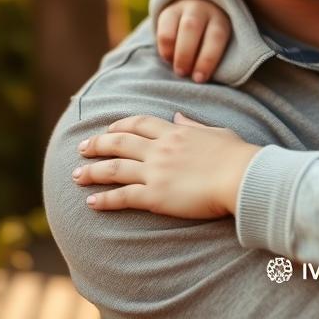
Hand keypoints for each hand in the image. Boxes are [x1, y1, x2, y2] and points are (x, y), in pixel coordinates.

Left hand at [73, 113, 260, 217]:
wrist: (242, 177)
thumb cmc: (237, 155)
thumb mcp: (215, 132)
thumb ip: (193, 124)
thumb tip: (177, 116)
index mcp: (175, 132)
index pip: (139, 124)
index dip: (120, 125)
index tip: (108, 129)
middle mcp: (160, 149)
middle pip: (119, 143)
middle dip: (97, 144)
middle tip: (82, 147)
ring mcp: (156, 172)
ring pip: (114, 169)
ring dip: (92, 171)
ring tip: (76, 175)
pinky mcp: (155, 196)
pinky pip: (123, 196)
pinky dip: (105, 199)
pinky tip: (91, 202)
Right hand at [156, 0, 230, 81]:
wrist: (199, 10)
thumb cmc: (211, 40)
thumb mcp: (218, 45)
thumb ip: (212, 59)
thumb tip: (204, 84)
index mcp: (221, 20)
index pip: (216, 37)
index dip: (207, 59)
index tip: (199, 79)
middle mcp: (203, 11)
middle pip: (192, 28)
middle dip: (186, 54)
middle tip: (183, 74)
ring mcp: (184, 9)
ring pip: (175, 28)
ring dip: (174, 52)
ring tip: (176, 69)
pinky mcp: (168, 12)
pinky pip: (163, 30)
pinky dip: (164, 48)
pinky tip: (168, 58)